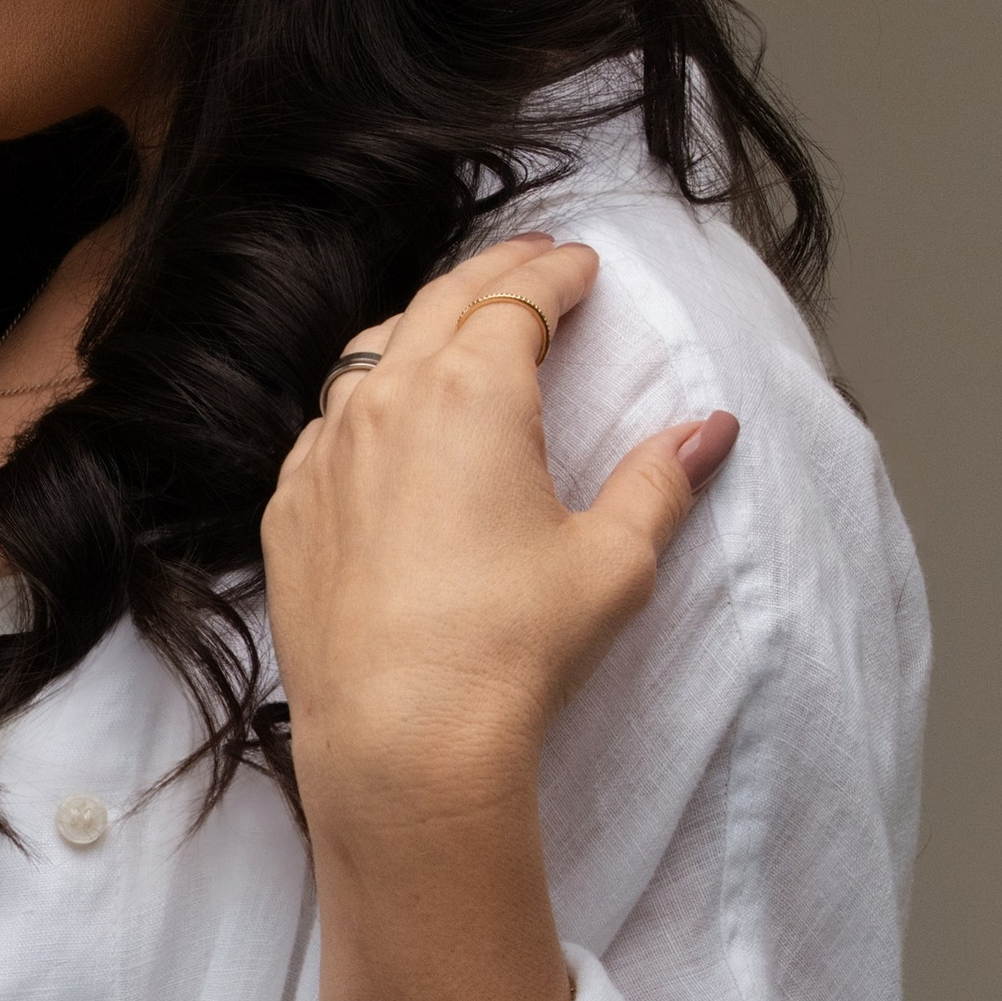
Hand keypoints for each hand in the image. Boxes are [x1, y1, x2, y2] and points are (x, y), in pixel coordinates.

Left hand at [263, 233, 734, 823]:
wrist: (402, 737)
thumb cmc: (511, 648)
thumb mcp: (611, 561)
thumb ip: (660, 480)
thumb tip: (711, 430)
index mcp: (471, 391)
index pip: (519, 298)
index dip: (556, 273)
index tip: (581, 265)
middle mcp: (385, 402)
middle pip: (439, 302)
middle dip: (492, 273)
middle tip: (531, 264)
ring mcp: (325, 454)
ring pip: (369, 357)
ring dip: (421, 328)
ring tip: (457, 328)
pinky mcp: (290, 509)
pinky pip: (325, 428)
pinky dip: (364, 403)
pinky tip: (384, 422)